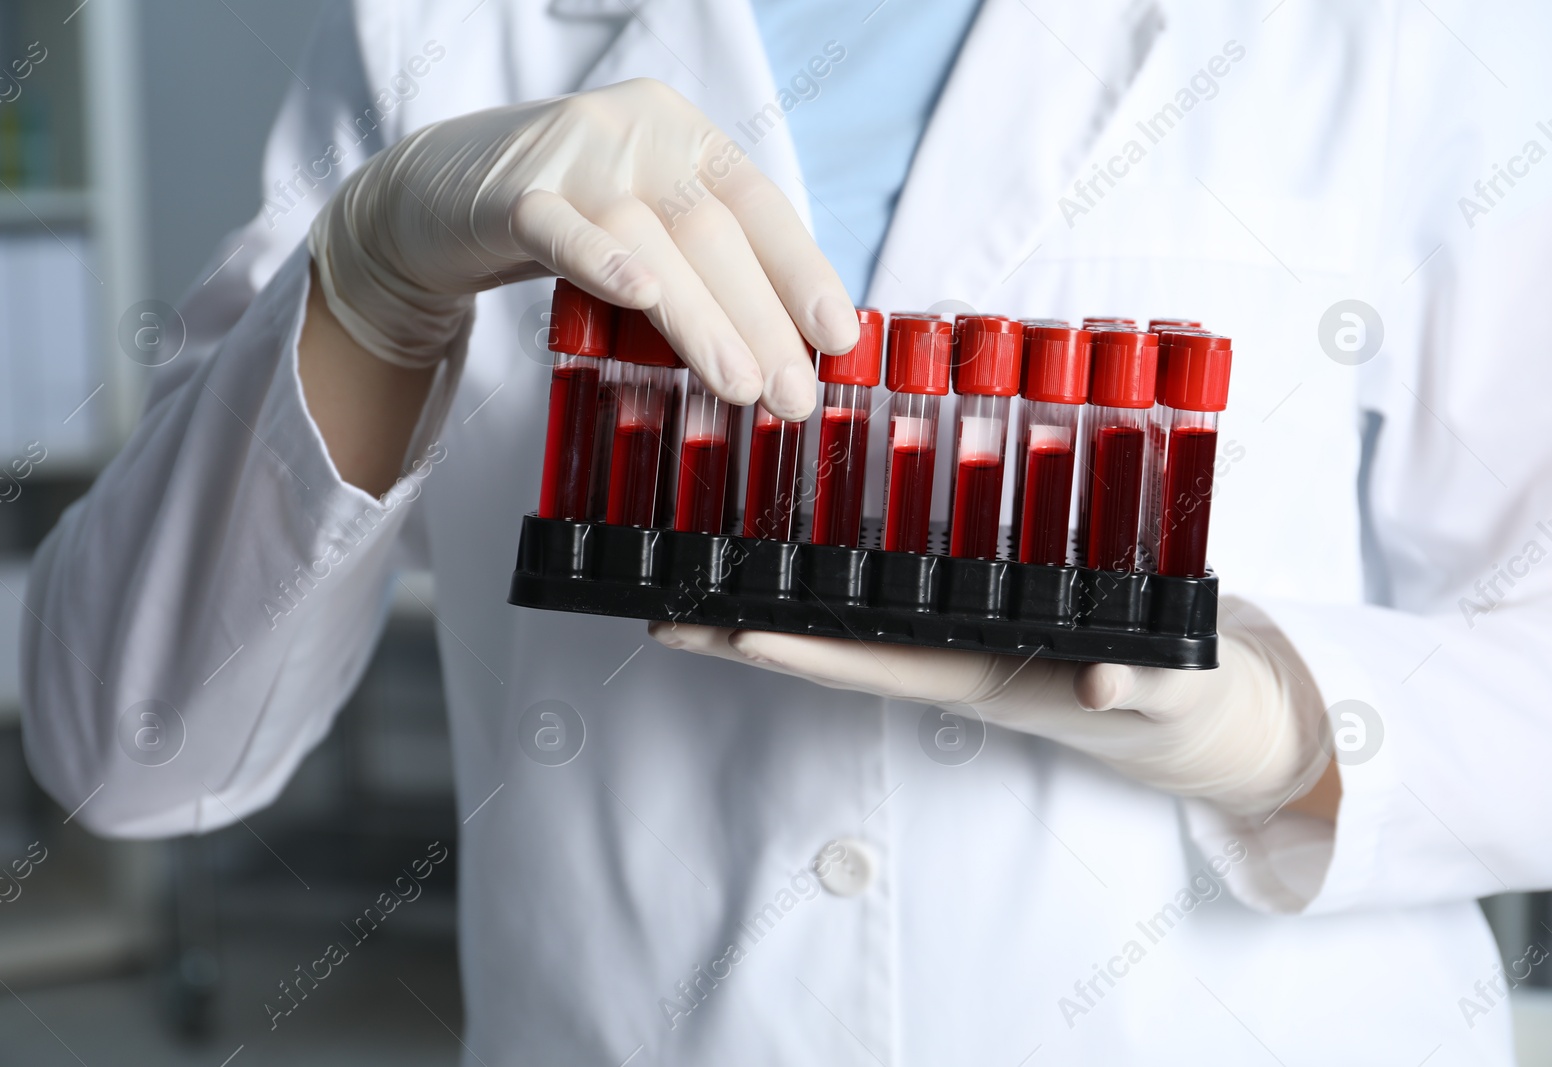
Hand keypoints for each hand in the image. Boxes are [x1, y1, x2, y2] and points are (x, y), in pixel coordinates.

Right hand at [307, 78, 856, 418]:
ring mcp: (570, 157)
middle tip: (794, 396)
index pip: (759, 205)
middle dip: (762, 320)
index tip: (838, 338)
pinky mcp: (506, 194)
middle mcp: (636, 135)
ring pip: (648, 238)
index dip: (803, 271)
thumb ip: (702, 271)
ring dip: (700, 318)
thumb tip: (782, 352)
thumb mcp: (646, 233)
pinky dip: (601, 261)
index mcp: (683, 139)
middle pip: (712, 231)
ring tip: (741, 387)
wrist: (433, 201)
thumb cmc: (564, 227)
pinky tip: (641, 296)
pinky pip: (558, 228)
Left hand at [650, 602, 1334, 817]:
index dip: (800, 649)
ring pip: (839, 620)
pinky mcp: (959, 617)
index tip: (726, 634)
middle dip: (744, 633)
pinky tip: (777, 549)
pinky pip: (876, 597)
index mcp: (978, 671)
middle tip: (660, 614)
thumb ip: (1146, 685)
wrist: (1186, 717)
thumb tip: (1109, 687)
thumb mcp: (1167, 691)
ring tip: (689, 580)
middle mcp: (943, 656)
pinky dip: (820, 578)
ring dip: (766, 604)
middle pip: (828, 644)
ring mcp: (945, 639)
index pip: (871, 661)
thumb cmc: (1167, 699)